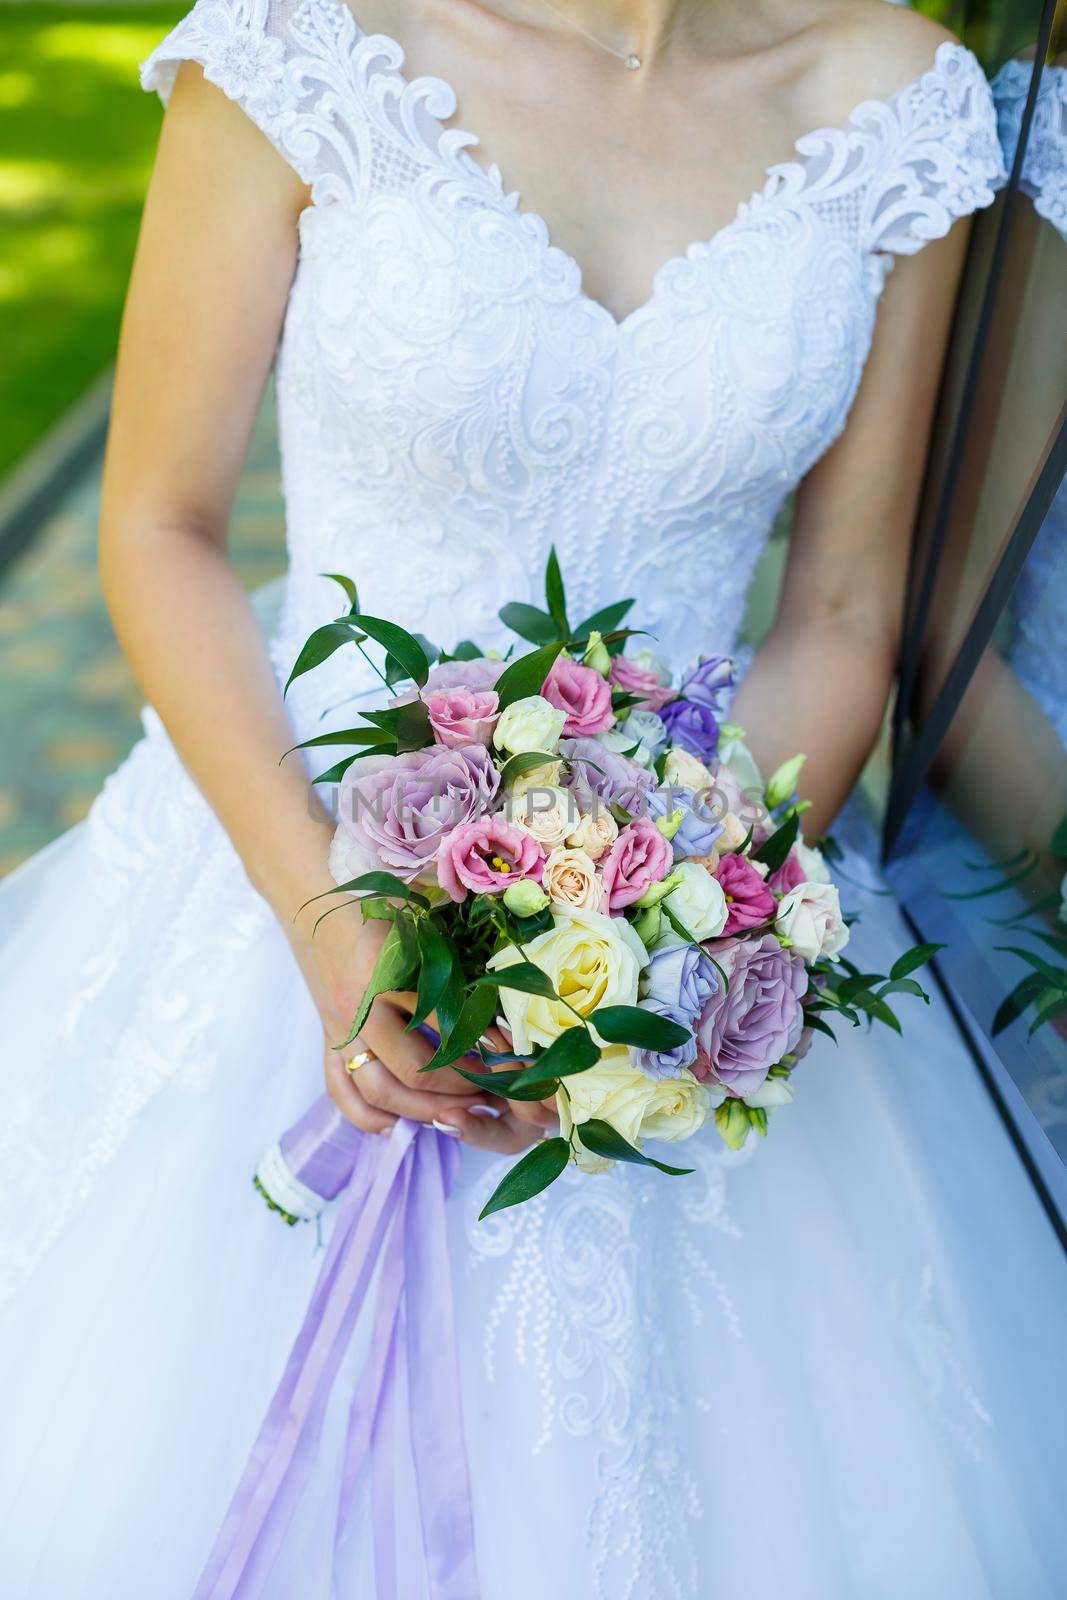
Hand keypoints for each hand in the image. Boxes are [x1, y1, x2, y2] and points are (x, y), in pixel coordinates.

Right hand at [292, 905, 542, 1153]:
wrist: (316, 902)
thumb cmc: (381, 908)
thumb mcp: (423, 931)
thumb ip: (454, 975)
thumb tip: (497, 1030)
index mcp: (387, 972)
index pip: (444, 1027)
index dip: (483, 1049)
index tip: (512, 1060)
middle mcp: (358, 1007)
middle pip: (414, 1070)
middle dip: (460, 1089)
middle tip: (494, 1093)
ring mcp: (338, 1027)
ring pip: (378, 1091)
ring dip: (422, 1111)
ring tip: (460, 1111)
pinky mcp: (327, 1038)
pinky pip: (340, 1090)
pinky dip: (366, 1116)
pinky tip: (396, 1126)